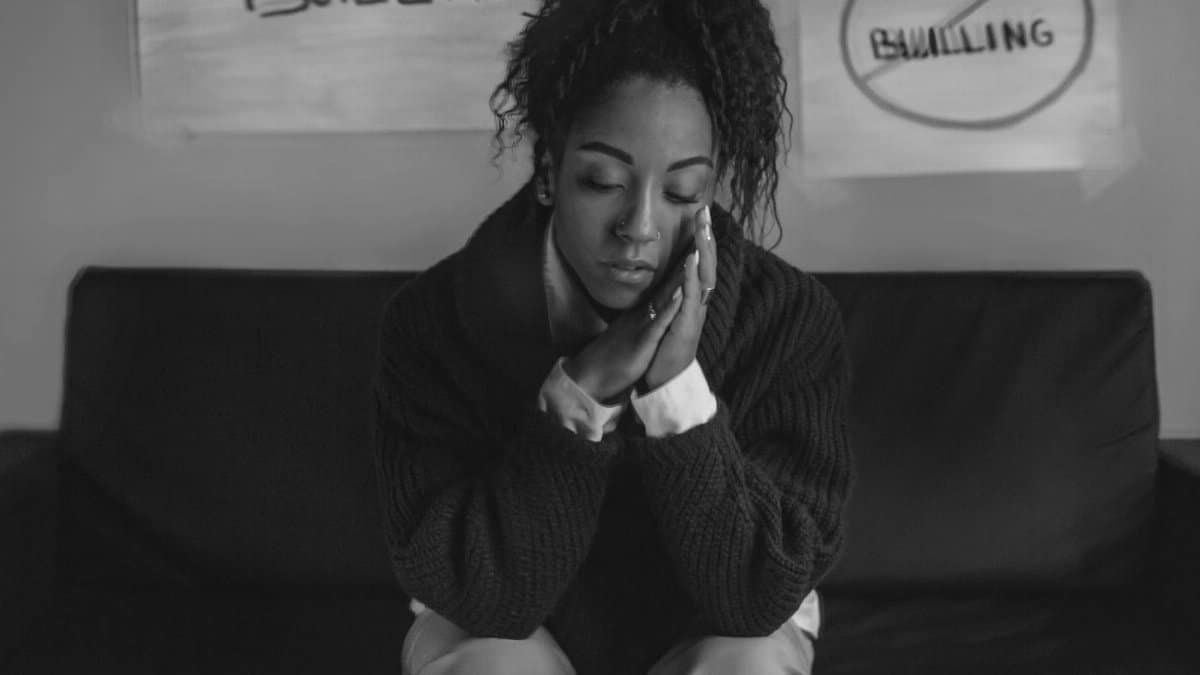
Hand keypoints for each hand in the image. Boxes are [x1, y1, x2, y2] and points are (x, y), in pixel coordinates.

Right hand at [563, 261, 687, 403]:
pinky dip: (669, 309)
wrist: (591, 375)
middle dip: (684, 267)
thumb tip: (645, 311)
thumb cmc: (609, 357)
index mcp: (642, 314)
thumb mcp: (626, 331)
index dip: (680, 272)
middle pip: (667, 287)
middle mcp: (643, 314)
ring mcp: (642, 325)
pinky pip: (658, 323)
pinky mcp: (642, 341)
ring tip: (695, 257)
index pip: (664, 289)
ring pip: (664, 299)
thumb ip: (635, 319)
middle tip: (698, 242)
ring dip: (680, 280)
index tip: (693, 252)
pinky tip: (680, 295)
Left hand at [641, 204, 716, 391]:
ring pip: (704, 277)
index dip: (702, 239)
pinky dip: (692, 277)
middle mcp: (699, 304)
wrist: (665, 381)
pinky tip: (691, 260)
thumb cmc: (665, 349)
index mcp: (694, 300)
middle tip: (705, 211)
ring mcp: (695, 314)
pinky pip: (691, 297)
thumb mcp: (670, 317)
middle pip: (708, 264)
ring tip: (702, 228)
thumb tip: (672, 276)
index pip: (701, 263)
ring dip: (703, 251)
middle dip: (706, 237)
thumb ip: (673, 296)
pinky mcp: (686, 325)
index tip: (701, 214)